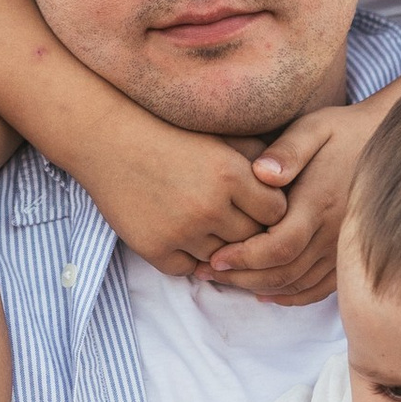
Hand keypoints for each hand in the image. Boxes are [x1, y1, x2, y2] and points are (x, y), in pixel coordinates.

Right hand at [70, 109, 286, 277]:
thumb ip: (258, 158)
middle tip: (240, 222)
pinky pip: (189, 269)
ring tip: (212, 229)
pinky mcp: (155, 249)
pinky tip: (185, 237)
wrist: (109, 138)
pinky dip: (190, 258)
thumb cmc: (170, 132)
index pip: (276, 213)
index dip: (270, 210)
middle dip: (250, 231)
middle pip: (253, 240)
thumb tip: (291, 184)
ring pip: (223, 259)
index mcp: (231, 175)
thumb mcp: (219, 136)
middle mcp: (209, 207)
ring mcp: (181, 232)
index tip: (259, 203)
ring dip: (221, 248)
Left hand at [202, 103, 368, 304]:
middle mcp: (334, 233)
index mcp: (319, 203)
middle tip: (206, 272)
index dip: (244, 258)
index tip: (214, 258)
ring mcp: (343, 248)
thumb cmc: (343, 133)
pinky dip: (291, 296)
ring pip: (299, 284)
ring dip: (260, 287)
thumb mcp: (314, 129)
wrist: (385, 145)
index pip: (279, 246)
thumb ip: (288, 151)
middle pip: (284, 272)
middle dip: (242, 277)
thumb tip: (261, 173)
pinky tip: (267, 291)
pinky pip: (320, 289)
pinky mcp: (348, 255)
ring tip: (226, 280)